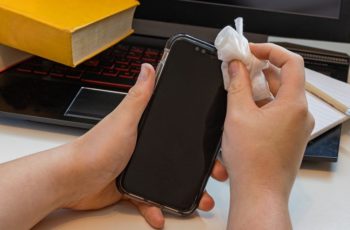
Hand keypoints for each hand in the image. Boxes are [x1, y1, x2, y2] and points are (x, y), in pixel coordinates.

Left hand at [57, 63, 227, 227]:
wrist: (73, 180)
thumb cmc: (96, 147)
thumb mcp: (123, 119)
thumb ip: (139, 97)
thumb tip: (147, 68)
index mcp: (143, 129)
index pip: (174, 130)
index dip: (194, 137)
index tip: (211, 144)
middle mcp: (142, 148)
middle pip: (176, 158)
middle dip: (195, 169)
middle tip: (211, 177)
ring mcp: (137, 168)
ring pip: (166, 181)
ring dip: (181, 192)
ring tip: (195, 200)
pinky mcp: (131, 188)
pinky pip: (149, 199)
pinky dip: (156, 208)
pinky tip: (160, 213)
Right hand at [222, 43, 313, 228]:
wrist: (259, 193)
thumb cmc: (253, 161)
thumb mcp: (238, 114)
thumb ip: (237, 84)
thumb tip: (236, 66)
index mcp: (294, 104)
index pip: (291, 62)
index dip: (270, 50)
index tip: (251, 50)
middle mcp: (300, 114)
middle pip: (283, 79)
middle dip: (260, 70)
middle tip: (239, 68)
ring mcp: (295, 127)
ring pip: (278, 97)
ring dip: (259, 89)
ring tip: (237, 89)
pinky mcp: (288, 137)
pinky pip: (277, 112)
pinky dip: (262, 105)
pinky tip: (243, 110)